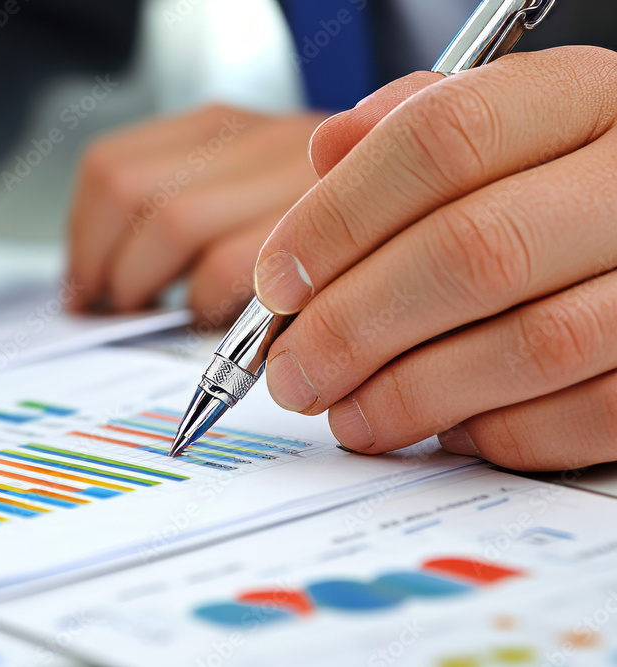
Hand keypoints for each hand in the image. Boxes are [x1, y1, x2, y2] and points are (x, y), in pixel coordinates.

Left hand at [66, 105, 325, 321]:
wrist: (452, 221)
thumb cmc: (333, 228)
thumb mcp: (260, 195)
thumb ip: (191, 211)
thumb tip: (102, 279)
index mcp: (223, 128)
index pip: (109, 164)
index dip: (80, 235)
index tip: (80, 283)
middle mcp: (253, 138)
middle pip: (125, 190)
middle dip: (99, 265)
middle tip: (108, 308)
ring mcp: (289, 175)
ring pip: (170, 223)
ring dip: (145, 286)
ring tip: (155, 315)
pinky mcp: (320, 228)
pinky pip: (225, 266)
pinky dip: (203, 304)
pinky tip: (213, 317)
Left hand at [255, 47, 616, 470]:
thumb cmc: (556, 180)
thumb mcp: (499, 124)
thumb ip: (412, 129)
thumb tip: (327, 152)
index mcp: (582, 97)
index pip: (444, 136)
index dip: (339, 217)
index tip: (278, 283)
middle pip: (474, 251)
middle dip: (354, 325)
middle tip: (292, 371)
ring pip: (532, 345)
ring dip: (408, 395)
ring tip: (345, 410)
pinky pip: (585, 416)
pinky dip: (493, 433)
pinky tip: (439, 425)